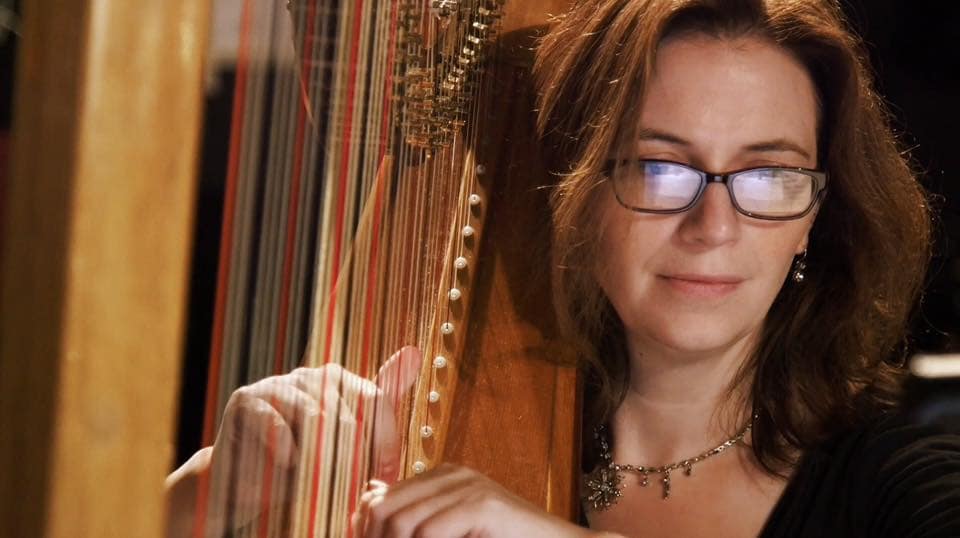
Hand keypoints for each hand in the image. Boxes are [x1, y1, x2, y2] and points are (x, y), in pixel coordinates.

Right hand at [164, 347, 421, 536]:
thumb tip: (414, 353)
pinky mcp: (246, 400)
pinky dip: (286, 453)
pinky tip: (286, 466)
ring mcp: (276, 384)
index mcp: (337, 379)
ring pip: (314, 421)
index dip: (383, 443)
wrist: (248, 485)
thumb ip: (379, 406)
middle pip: (347, 416)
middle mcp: (309, 375)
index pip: (375, 401)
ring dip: (319, 460)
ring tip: (317, 480)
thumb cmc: (302, 465)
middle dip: (352, 460)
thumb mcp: (348, 443)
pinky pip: (277, 426)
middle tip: (347, 486)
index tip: (386, 476)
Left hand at [353, 463, 596, 537]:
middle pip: (383, 509)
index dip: (364, 533)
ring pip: (402, 522)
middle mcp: (451, 474)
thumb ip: (415, 520)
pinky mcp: (482, 505)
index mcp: (440, 476)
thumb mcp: (450, 533)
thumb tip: (365, 503)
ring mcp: (468, 486)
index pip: (377, 500)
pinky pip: (430, 532)